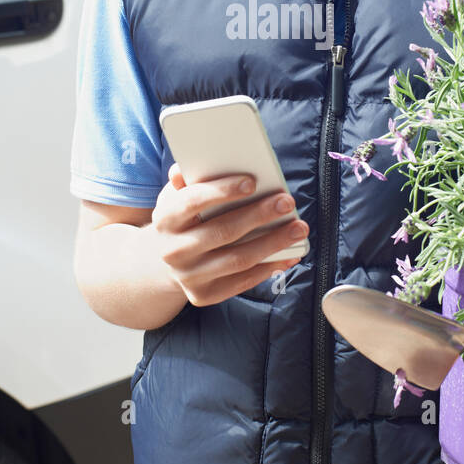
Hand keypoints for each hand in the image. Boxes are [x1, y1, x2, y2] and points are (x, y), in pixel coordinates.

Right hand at [151, 164, 308, 307]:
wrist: (166, 260)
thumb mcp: (177, 196)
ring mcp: (188, 276)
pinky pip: (242, 281)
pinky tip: (290, 254)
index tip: (251, 182)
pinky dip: (269, 268)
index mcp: (165, 219)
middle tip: (286, 202)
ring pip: (238, 259)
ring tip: (298, 228)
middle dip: (259, 215)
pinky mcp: (203, 296)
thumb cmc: (183, 219)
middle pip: (222, 232)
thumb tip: (184, 168)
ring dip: (273, 243)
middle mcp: (173, 251)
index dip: (222, 191)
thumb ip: (186, 181)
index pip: (192, 201)